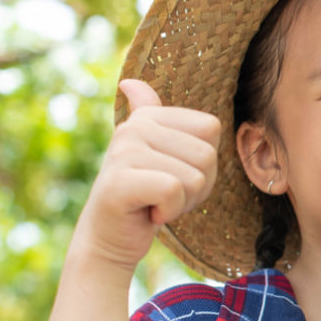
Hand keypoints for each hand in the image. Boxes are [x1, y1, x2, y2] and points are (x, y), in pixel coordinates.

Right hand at [69, 79, 221, 274]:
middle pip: (207, 155)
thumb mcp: (156, 154)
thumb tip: (130, 83)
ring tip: (155, 202)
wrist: (108, 237)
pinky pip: (174, 190)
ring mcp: (124, 152)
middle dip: (197, 185)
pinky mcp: (120, 181)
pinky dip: (169, 210)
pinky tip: (149, 212)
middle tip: (165, 194)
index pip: (211, 127)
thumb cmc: (144, 197)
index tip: (175, 173)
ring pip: (195, 176)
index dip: (204, 160)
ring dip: (183, 201)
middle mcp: (133, 128)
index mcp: (147, 117)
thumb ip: (149, 116)